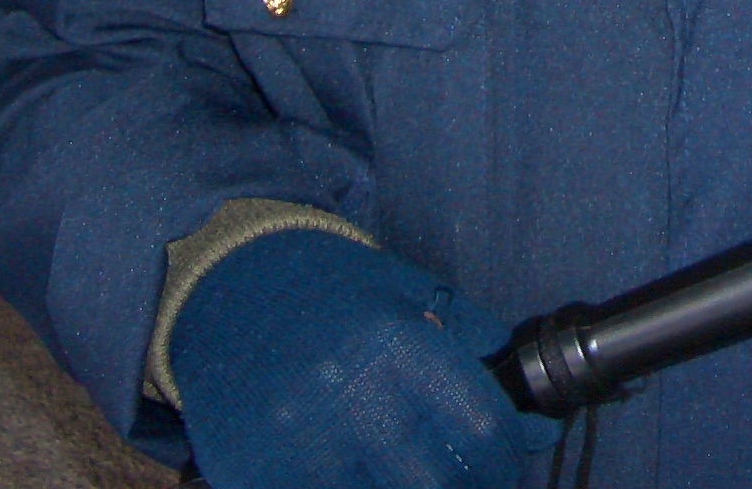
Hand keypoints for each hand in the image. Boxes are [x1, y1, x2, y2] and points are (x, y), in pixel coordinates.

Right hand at [169, 227, 558, 488]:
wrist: (219, 282)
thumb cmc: (324, 285)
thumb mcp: (405, 289)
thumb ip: (470, 342)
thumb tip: (532, 417)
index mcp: (395, 344)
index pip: (480, 428)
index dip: (507, 456)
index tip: (509, 460)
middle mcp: (348, 397)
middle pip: (438, 483)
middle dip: (465, 486)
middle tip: (467, 476)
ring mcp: (297, 445)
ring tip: (411, 473)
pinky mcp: (253, 475)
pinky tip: (359, 475)